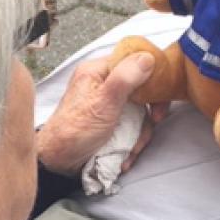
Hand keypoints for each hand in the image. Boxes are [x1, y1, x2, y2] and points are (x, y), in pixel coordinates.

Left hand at [37, 54, 169, 175]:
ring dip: (140, 132)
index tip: (159, 95)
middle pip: (141, 89)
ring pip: (138, 111)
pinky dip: (131, 141)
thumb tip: (147, 57)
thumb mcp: (104, 102)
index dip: (151, 76)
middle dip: (148, 111)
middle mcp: (102, 84)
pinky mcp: (109, 122)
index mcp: (98, 71)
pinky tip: (125, 154)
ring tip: (131, 147)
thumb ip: (126, 78)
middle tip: (154, 120)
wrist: (59, 162)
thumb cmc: (74, 131)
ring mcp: (107, 104)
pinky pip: (130, 126)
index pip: (134, 60)